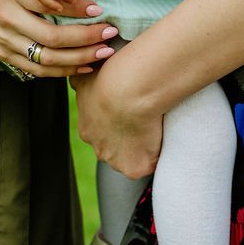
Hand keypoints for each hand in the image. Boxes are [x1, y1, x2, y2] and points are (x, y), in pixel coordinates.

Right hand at [0, 0, 116, 78]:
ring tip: (104, 52)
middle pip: (51, 36)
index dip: (75, 8)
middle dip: (85, 37)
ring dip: (79, 58)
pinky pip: (36, 68)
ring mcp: (4, 40)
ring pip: (46, 57)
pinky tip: (83, 66)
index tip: (98, 9)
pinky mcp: (2, 54)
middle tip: (110, 33)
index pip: (48, 3)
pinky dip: (62, 71)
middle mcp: (6, 18)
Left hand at [72, 43, 162, 178]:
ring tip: (155, 127)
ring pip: (131, 158)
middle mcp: (99, 149)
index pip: (102, 132)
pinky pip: (149, 164)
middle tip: (143, 120)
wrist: (128, 89)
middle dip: (127, 139)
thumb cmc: (110, 76)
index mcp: (88, 128)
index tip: (129, 112)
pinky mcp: (135, 168)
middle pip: (115, 148)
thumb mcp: (87, 76)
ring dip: (142, 148)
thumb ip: (82, 82)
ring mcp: (116, 161)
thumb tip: (79, 76)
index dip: (116, 123)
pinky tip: (164, 136)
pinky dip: (157, 154)